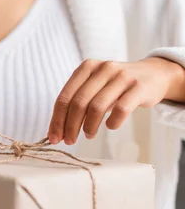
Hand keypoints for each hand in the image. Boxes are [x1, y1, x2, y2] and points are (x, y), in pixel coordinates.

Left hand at [48, 57, 184, 144]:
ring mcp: (122, 76)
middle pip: (78, 103)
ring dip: (89, 126)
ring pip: (97, 106)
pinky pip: (121, 109)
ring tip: (89, 135)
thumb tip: (58, 131)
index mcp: (87, 68)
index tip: (53, 137)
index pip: (64, 97)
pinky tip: (110, 126)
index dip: (56, 120)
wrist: (154, 74)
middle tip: (69, 141)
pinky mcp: (139, 87)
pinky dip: (112, 122)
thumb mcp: (95, 87)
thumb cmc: (117, 86)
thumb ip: (77, 103)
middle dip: (70, 126)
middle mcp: (103, 69)